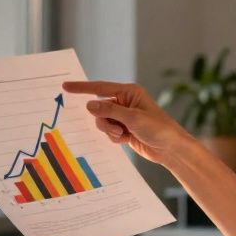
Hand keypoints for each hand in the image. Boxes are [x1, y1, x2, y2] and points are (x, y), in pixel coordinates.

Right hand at [61, 80, 191, 166]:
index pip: (100, 88)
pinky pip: (108, 131)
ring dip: (110, 130)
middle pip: (99, 109)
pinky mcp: (124, 129)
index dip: (82, 88)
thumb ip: (109, 111)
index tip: (65, 86)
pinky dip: (114, 137)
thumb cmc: (158, 129)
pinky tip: (126, 139)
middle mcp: (125, 102)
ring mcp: (123, 116)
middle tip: (118, 129)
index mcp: (128, 92)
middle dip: (105, 121)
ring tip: (124, 135)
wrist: (170, 148)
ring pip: (102, 122)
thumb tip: (89, 105)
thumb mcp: (132, 118)